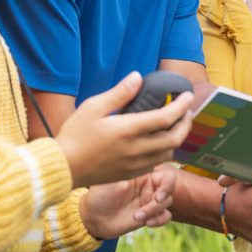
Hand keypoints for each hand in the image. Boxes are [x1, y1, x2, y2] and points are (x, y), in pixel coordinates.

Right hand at [58, 72, 193, 187]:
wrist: (63, 167)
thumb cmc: (75, 135)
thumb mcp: (93, 107)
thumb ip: (119, 93)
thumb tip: (137, 77)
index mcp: (129, 130)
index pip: (166, 117)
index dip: (181, 106)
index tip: (188, 96)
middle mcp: (137, 149)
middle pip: (175, 138)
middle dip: (186, 123)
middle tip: (187, 111)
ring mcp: (135, 164)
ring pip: (168, 153)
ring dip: (177, 138)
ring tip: (176, 126)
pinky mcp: (130, 174)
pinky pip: (156, 163)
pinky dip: (165, 151)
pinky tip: (160, 143)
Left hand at [79, 164, 176, 239]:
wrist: (93, 218)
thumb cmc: (99, 195)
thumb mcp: (112, 181)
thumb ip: (129, 174)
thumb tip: (142, 167)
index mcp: (142, 174)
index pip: (165, 174)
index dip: (167, 185)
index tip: (158, 196)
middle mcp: (147, 186)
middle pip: (169, 190)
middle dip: (161, 200)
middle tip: (147, 207)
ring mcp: (148, 200)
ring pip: (167, 203)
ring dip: (154, 211)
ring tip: (137, 217)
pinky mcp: (148, 215)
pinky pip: (165, 216)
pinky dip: (160, 220)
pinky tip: (146, 223)